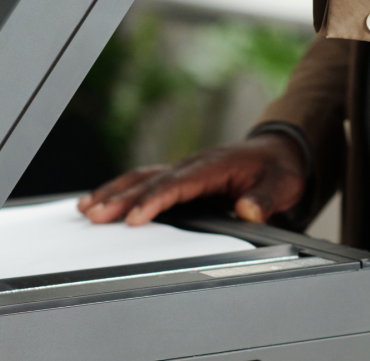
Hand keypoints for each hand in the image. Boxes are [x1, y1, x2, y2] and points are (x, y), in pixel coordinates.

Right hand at [77, 133, 306, 225]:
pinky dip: (120, 190)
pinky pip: (145, 181)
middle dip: (121, 198)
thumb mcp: (283, 184)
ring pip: (141, 178)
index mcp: (215, 166)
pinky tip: (101, 202)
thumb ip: (265, 199)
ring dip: (113, 192)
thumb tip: (248, 210)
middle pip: (151, 180)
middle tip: (94, 215)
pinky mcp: (179, 176)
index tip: (135, 217)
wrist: (278, 152)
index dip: (155, 200)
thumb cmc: (278, 170)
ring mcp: (183, 169)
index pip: (178, 184)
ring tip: (86, 209)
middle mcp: (193, 164)